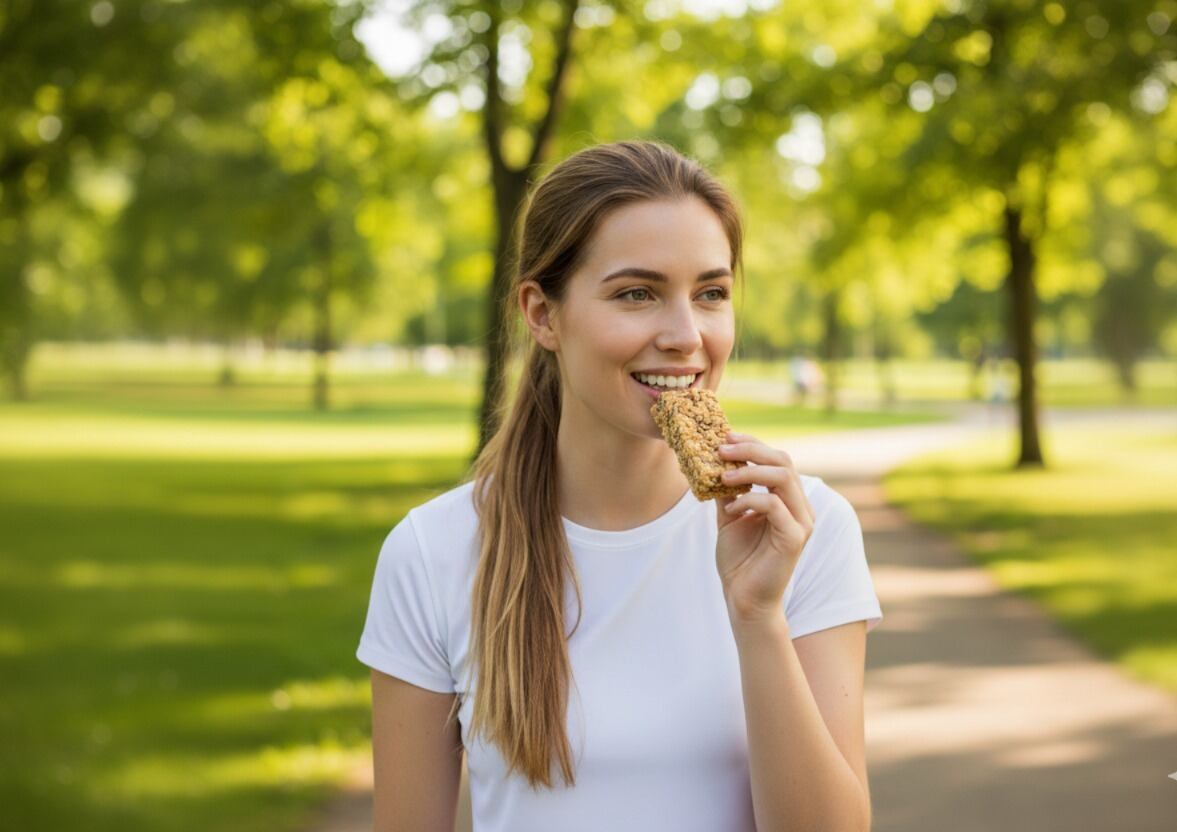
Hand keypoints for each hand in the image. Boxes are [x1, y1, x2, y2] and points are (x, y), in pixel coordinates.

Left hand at [714, 430, 815, 625]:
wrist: (743, 598)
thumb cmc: (739, 559)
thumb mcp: (729, 516)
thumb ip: (728, 490)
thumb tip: (714, 461)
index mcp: (788, 499)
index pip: (777, 459)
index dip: (753, 444)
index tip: (724, 437)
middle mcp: (800, 507)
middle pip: (783, 461)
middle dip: (751, 449)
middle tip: (721, 447)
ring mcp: (801, 522)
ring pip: (784, 477)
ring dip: (750, 470)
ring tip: (723, 475)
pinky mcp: (795, 538)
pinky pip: (774, 505)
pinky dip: (749, 500)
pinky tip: (730, 510)